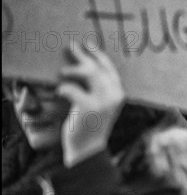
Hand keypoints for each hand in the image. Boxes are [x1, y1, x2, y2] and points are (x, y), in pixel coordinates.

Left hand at [57, 44, 124, 167]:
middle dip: (84, 55)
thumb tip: (87, 66)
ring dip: (73, 70)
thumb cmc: (92, 126)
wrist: (89, 150)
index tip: (88, 45)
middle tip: (71, 46)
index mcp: (119, 93)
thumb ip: (101, 89)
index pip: (109, 68)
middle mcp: (114, 95)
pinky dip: (64, 88)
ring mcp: (103, 101)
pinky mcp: (89, 108)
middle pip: (98, 67)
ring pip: (89, 73)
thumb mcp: (102, 106)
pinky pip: (72, 89)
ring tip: (63, 71)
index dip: (98, 55)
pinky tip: (59, 91)